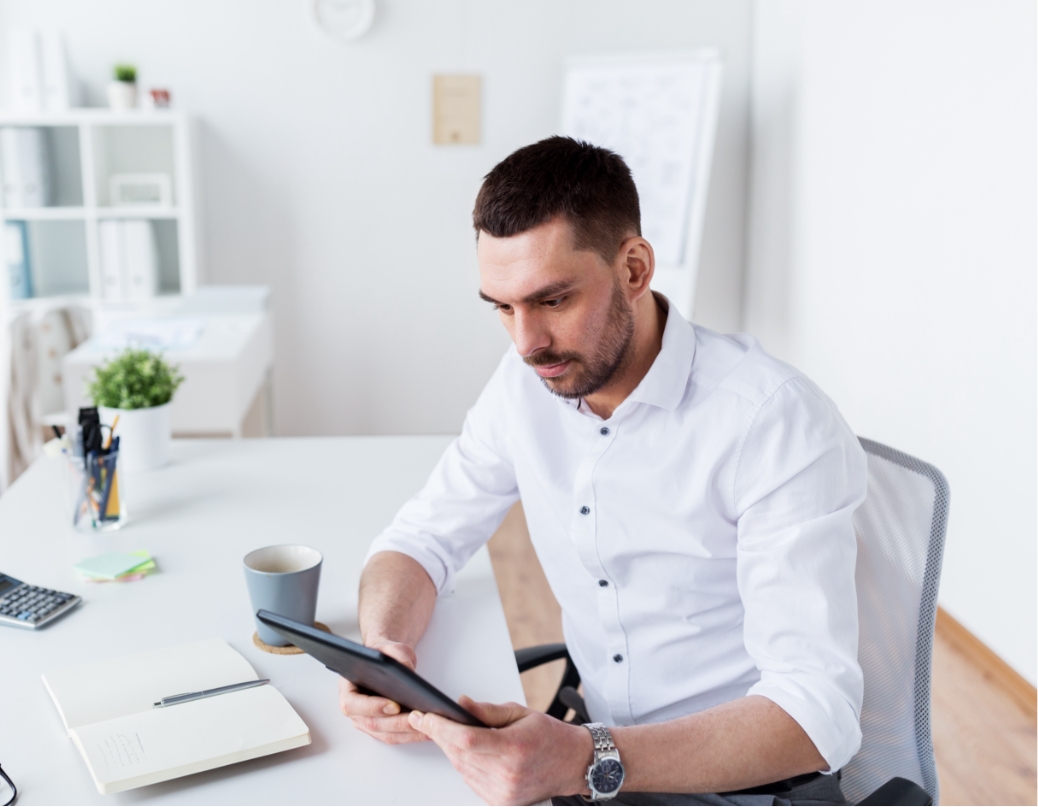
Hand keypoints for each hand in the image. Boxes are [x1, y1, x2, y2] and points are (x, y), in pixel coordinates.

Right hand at [338, 641, 428, 743]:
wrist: (387, 661)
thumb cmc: (384, 654)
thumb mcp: (390, 647)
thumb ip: (396, 653)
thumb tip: (407, 669)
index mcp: (347, 688)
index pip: (353, 704)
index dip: (372, 707)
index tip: (394, 706)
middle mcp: (355, 709)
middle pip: (372, 723)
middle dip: (397, 723)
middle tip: (416, 718)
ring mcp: (367, 721)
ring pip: (385, 734)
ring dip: (407, 733)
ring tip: (427, 727)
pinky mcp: (382, 728)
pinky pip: (395, 736)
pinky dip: (411, 735)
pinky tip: (426, 730)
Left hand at [408, 695, 592, 803]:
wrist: (573, 764)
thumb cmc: (550, 736)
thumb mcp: (520, 713)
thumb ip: (486, 710)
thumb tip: (459, 703)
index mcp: (514, 747)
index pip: (466, 739)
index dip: (440, 728)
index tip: (423, 717)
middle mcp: (508, 774)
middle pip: (459, 755)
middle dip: (440, 736)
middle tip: (427, 721)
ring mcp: (504, 791)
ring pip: (462, 768)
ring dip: (450, 750)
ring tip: (446, 732)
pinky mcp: (501, 801)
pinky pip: (470, 780)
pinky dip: (463, 764)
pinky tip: (464, 752)